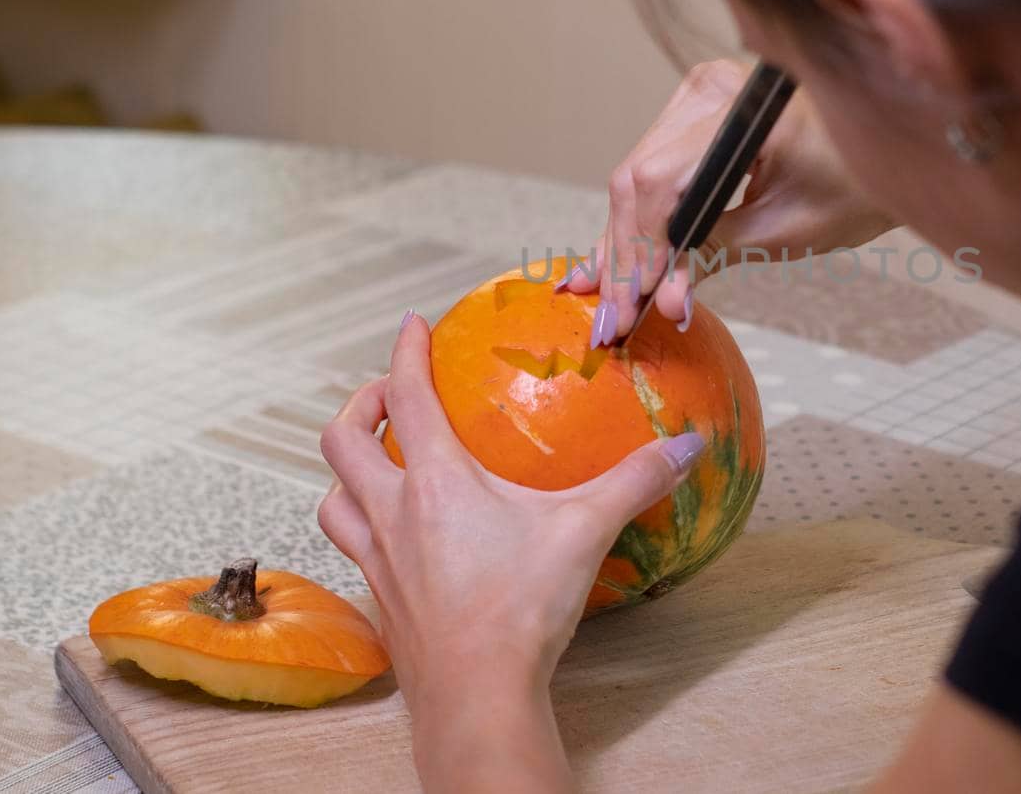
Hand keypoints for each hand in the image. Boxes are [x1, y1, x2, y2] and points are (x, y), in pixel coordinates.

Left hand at [316, 313, 704, 790]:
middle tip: (388, 397)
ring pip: (333, 499)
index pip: (408, 398)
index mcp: (436, 482)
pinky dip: (361, 528)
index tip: (412, 326)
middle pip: (343, 441)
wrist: (477, 695)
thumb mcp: (585, 532)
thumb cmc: (522, 608)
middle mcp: (393, 513)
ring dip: (347, 473)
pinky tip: (395, 540)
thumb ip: (635, 481)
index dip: (405, 353)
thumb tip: (687, 446)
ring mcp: (378, 560)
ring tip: (376, 465)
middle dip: (360, 407)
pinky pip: (352, 550)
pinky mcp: (381, 602)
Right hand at [566, 59, 896, 341]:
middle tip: (614, 318)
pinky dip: (635, 217)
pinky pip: (651, 165)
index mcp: (744, 112)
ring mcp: (699, 91)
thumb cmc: (853, 187)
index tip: (632, 307)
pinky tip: (606, 260)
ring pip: (635, 175)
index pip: (662, 184)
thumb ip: (715, 256)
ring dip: (621, 240)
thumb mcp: (787, 231)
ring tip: (602, 297)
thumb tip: (663, 301)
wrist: (885, 145)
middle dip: (625, 254)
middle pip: (639, 178)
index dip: (641, 251)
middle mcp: (710, 88)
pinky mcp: (696, 107)